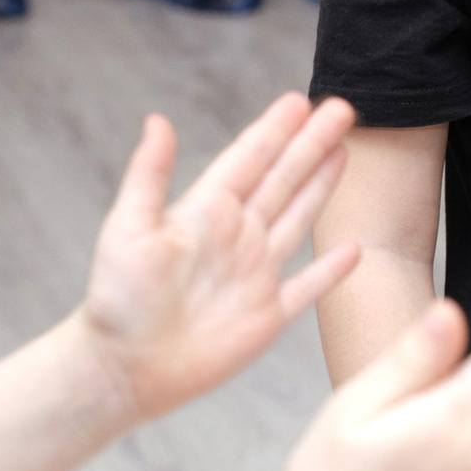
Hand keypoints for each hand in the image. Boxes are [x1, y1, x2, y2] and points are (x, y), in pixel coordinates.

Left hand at [75, 97, 361, 423]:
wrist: (122, 370)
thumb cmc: (117, 301)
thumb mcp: (128, 228)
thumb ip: (150, 175)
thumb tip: (157, 120)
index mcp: (206, 212)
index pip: (249, 159)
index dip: (276, 129)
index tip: (300, 100)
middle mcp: (235, 237)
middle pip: (283, 179)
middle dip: (312, 144)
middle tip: (344, 108)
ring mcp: (254, 275)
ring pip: (299, 219)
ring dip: (322, 186)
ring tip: (345, 152)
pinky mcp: (266, 317)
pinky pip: (307, 287)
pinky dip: (331, 270)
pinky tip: (353, 248)